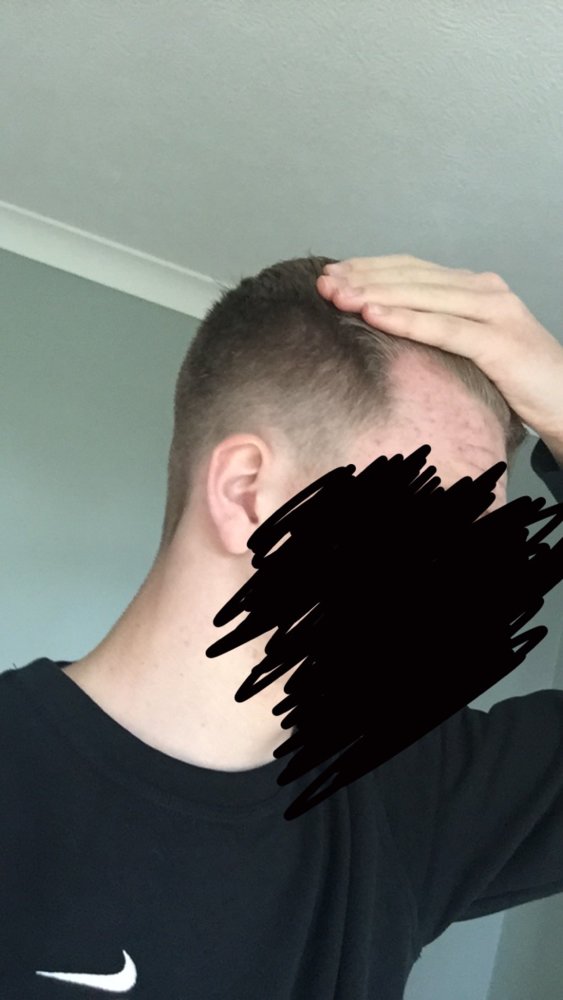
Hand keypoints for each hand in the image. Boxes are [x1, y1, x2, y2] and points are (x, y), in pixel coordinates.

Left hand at [316, 254, 562, 443]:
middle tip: (323, 283)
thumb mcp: (468, 345)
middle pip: (412, 276)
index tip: (331, 275)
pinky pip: (444, 328)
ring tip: (338, 296)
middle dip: (363, 278)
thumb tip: (384, 326)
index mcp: (473, 286)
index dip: (369, 268)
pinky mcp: (499, 342)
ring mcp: (494, 311)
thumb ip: (436, 327)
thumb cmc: (513, 379)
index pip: (411, 268)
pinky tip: (374, 316)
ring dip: (376, 294)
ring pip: (423, 296)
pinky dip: (407, 320)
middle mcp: (483, 289)